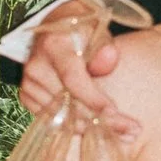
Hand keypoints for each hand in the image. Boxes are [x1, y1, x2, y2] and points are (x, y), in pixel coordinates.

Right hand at [19, 10, 140, 147]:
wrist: (56, 27)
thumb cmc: (83, 30)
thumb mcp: (98, 30)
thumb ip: (105, 47)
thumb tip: (109, 60)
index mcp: (54, 46)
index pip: (72, 79)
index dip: (93, 99)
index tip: (115, 113)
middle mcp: (37, 66)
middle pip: (69, 104)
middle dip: (103, 121)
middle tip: (132, 130)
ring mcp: (29, 83)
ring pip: (63, 118)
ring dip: (93, 128)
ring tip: (123, 132)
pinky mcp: (27, 95)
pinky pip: (53, 120)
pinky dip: (76, 127)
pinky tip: (98, 128)